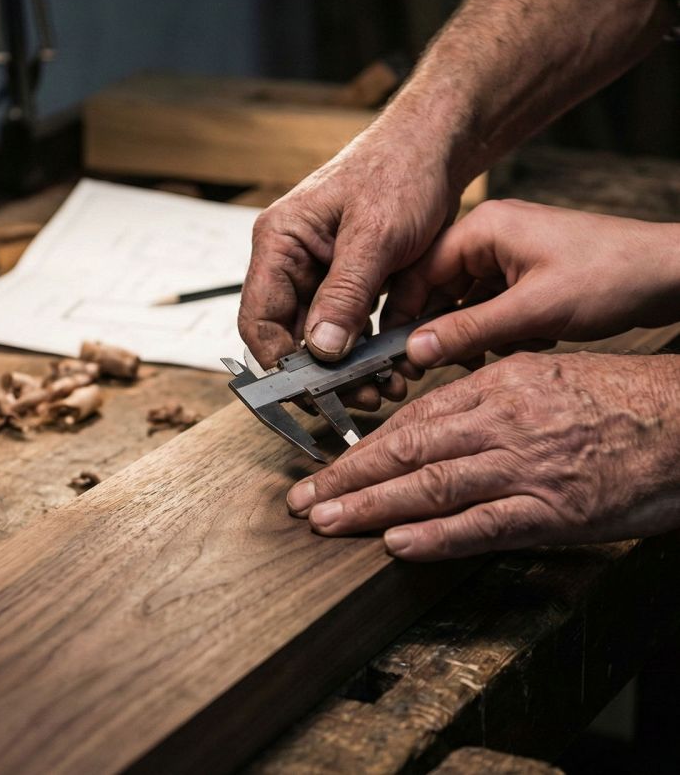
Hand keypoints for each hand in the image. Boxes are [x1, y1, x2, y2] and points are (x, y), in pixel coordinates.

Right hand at [238, 119, 459, 404]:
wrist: (434, 148)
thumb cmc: (400, 172)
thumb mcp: (375, 236)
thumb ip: (344, 294)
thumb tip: (321, 350)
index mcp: (279, 243)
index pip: (259, 318)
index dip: (280, 363)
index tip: (313, 393)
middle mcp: (291, 261)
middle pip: (289, 335)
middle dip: (323, 373)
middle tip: (362, 398)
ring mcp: (319, 272)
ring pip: (321, 337)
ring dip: (350, 366)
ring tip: (386, 386)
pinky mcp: (348, 280)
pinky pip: (348, 325)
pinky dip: (368, 348)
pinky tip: (394, 364)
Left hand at [285, 351, 679, 559]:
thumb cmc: (615, 396)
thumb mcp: (540, 375)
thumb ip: (483, 398)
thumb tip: (432, 425)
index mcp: (496, 385)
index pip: (412, 418)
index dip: (362, 444)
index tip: (329, 462)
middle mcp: (500, 422)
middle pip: (406, 450)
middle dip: (346, 477)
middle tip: (304, 498)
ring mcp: (524, 466)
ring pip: (430, 486)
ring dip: (371, 506)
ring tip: (328, 521)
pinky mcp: (553, 509)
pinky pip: (482, 525)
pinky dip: (436, 536)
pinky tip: (397, 543)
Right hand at [385, 200, 679, 368]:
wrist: (671, 275)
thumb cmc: (611, 277)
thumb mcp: (533, 311)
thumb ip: (468, 332)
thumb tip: (414, 351)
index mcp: (482, 229)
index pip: (419, 272)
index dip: (405, 315)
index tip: (398, 353)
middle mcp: (489, 237)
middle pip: (439, 290)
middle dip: (448, 329)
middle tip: (454, 362)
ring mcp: (508, 256)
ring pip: (466, 304)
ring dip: (480, 334)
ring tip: (509, 347)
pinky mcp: (525, 275)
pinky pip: (492, 308)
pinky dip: (503, 330)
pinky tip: (531, 339)